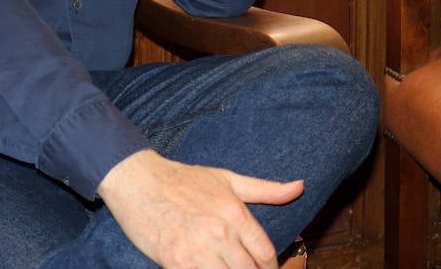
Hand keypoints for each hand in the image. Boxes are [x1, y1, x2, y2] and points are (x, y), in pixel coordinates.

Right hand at [98, 149, 304, 268]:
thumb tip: (300, 187)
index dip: (271, 266)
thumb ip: (266, 189)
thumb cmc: (186, 180)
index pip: (265, 252)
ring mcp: (197, 251)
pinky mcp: (175, 264)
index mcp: (236, 213)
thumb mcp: (229, 179)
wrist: (140, 183)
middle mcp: (220, 234)